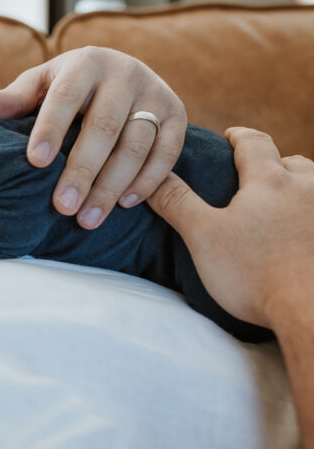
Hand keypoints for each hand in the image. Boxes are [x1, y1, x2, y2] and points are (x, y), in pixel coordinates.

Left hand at [0, 46, 186, 228]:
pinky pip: (168, 152)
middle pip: (103, 128)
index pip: (64, 98)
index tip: (35, 163)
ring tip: (87, 218)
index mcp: (84, 62)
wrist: (121, 73)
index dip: (50, 130)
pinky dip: (147, 180)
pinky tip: (124, 204)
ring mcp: (155, 92)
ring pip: (136, 144)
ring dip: (112, 185)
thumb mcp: (40, 86)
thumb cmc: (68, 87)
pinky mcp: (178, 113)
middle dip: (82, 171)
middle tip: (61, 207)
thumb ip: (11, 100)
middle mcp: (125, 73)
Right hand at [147, 127, 313, 330]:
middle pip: (293, 163)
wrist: (309, 311)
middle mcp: (307, 190)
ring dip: (298, 188)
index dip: (239, 137)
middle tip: (255, 175)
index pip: (255, 143)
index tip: (229, 136)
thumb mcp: (203, 235)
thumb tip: (150, 176)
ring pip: (313, 187)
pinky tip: (297, 233)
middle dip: (274, 164)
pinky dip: (308, 217)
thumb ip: (177, 201)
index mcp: (270, 181)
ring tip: (280, 205)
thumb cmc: (253, 272)